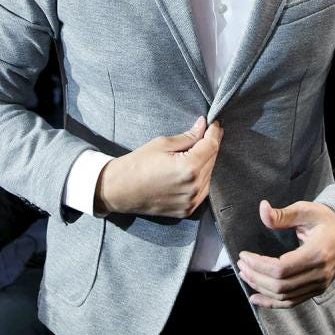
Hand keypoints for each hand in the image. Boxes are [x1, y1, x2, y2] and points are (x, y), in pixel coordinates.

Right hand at [94, 116, 222, 217]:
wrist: (120, 189)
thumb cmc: (138, 163)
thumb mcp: (163, 144)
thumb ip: (188, 136)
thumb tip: (203, 126)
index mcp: (189, 168)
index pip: (211, 146)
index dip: (215, 132)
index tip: (214, 124)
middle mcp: (194, 187)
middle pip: (213, 160)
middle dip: (211, 145)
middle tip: (207, 133)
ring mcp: (191, 201)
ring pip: (210, 176)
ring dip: (207, 162)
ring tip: (198, 150)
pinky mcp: (187, 210)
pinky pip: (202, 190)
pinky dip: (201, 178)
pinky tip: (193, 168)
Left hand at [236, 200, 334, 308]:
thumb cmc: (327, 220)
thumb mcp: (306, 210)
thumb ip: (283, 214)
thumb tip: (262, 209)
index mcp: (317, 254)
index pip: (282, 269)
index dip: (259, 265)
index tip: (244, 255)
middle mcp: (320, 274)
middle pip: (280, 285)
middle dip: (256, 276)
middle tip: (241, 264)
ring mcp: (320, 285)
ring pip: (284, 296)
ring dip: (261, 288)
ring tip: (245, 274)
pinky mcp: (317, 290)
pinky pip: (292, 302)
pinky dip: (272, 303)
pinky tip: (256, 298)